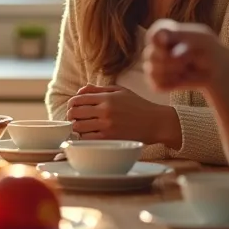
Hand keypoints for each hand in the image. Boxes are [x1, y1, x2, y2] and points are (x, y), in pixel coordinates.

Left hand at [66, 85, 181, 145]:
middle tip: (75, 118)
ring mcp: (107, 125)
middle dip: (71, 116)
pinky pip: (87, 139)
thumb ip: (98, 89)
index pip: (78, 99)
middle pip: (74, 113)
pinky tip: (89, 135)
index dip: (72, 104)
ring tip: (82, 127)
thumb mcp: (120, 91)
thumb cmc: (138, 106)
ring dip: (76, 128)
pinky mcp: (110, 138)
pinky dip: (84, 138)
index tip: (74, 108)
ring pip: (78, 127)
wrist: (156, 122)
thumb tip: (80, 91)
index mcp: (107, 97)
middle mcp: (105, 110)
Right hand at [143, 19, 228, 93]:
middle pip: (151, 54)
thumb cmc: (209, 49)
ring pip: (152, 71)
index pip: (152, 34)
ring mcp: (154, 65)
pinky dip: (171, 84)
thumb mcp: (200, 38)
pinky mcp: (157, 81)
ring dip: (173, 72)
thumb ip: (179, 35)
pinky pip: (156, 85)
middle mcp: (155, 47)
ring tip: (186, 69)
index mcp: (164, 32)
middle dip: (171, 60)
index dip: (158, 40)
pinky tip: (181, 80)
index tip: (168, 42)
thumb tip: (159, 39)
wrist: (216, 71)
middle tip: (190, 60)